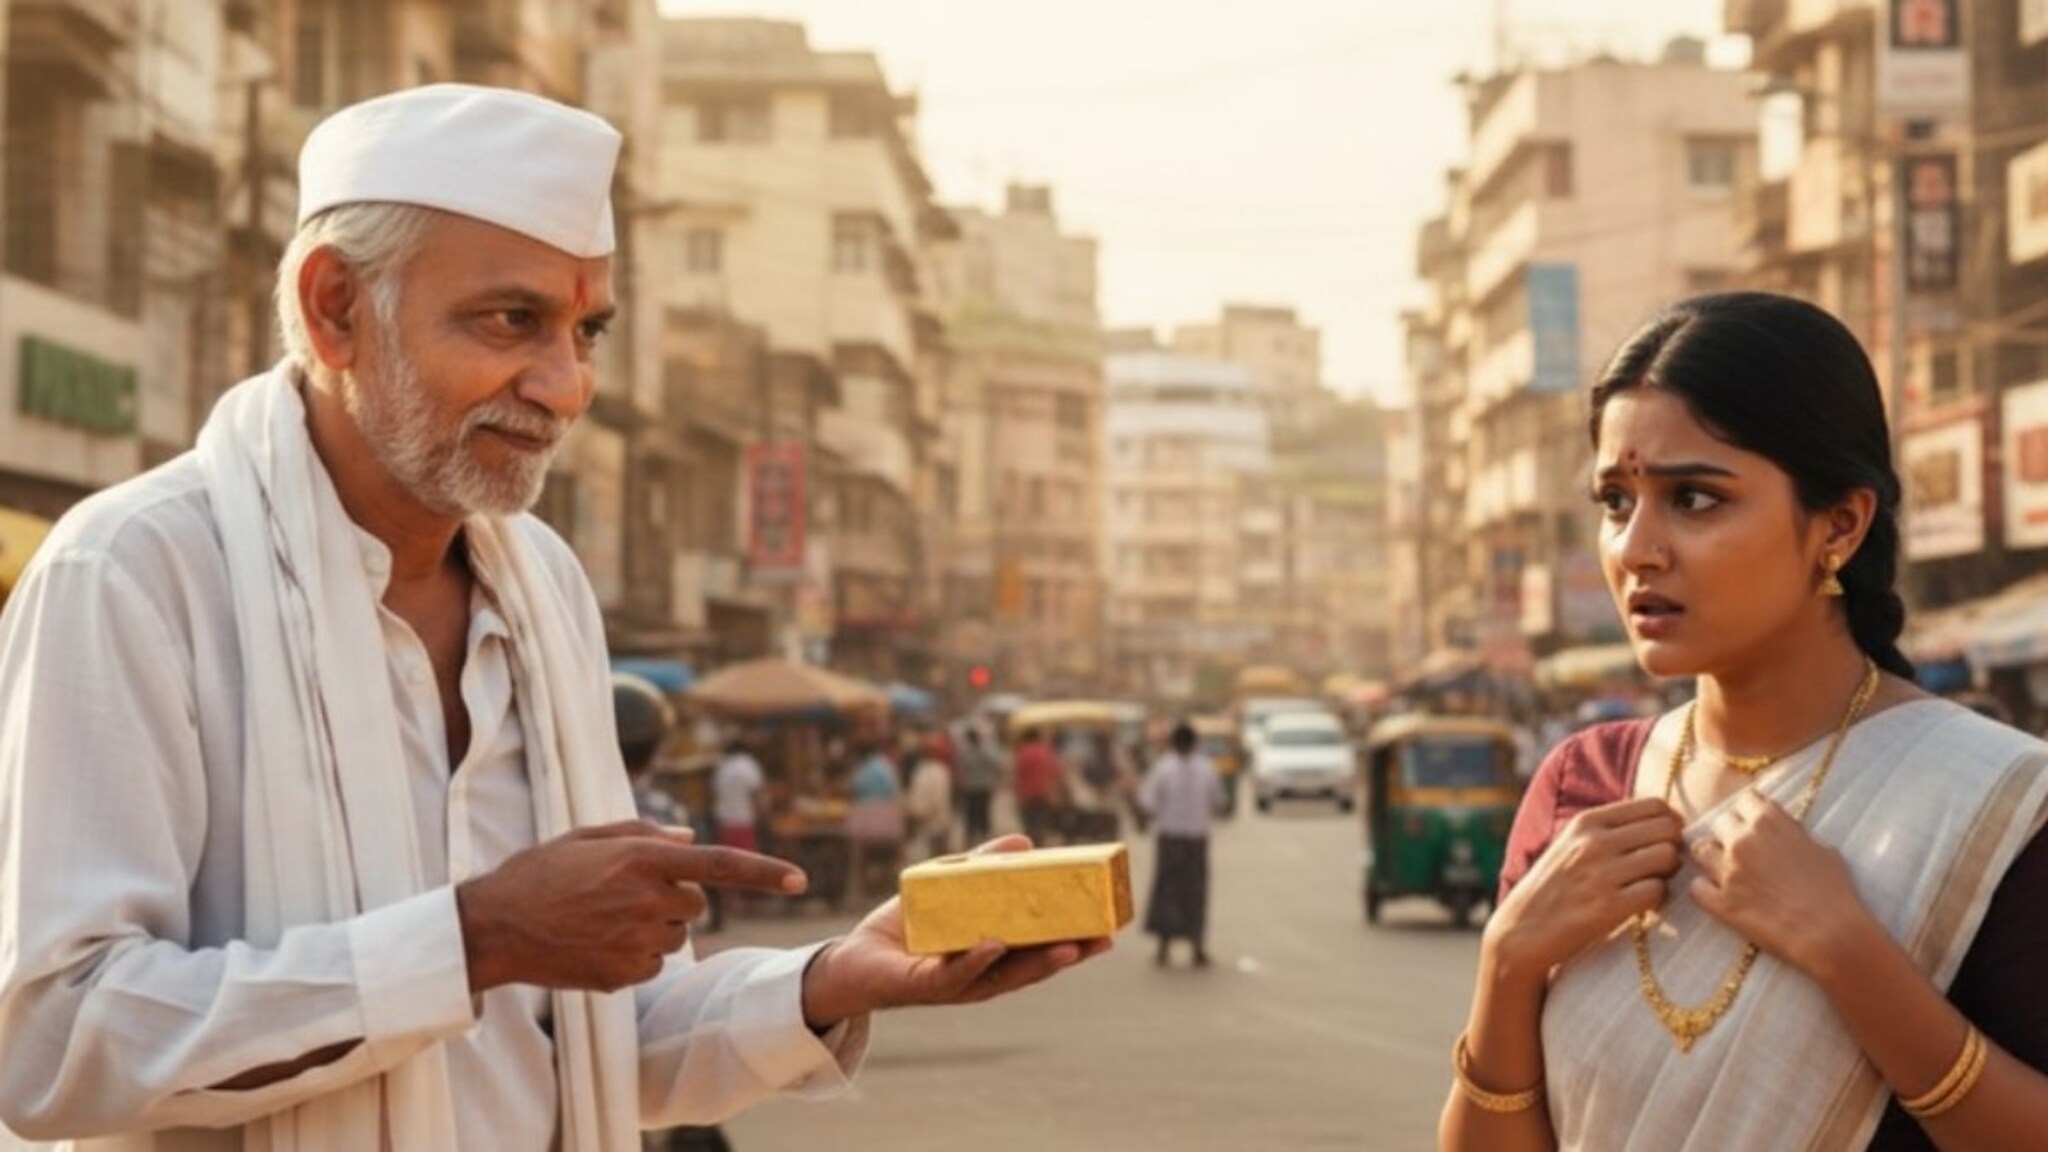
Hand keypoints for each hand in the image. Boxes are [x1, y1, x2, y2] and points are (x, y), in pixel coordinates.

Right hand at [457, 820, 806, 993]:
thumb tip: (690, 839)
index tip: (801, 880)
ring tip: (600, 919)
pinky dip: (633, 957)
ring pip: (675, 937)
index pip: (721, 864)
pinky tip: (595, 945)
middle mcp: (647, 900)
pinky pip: (653, 966)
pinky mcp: (624, 976)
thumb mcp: (588, 837)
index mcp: (642, 859)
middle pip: (695, 904)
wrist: (493, 927)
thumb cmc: (540, 873)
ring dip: (653, 928)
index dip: (764, 871)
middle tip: (623, 894)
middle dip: (673, 898)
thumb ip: (645, 834)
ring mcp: (636, 942)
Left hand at [799, 834, 1112, 1028]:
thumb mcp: (949, 885)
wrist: (856, 957)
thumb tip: (1024, 842)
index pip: (1041, 952)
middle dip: (1069, 956)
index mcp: (994, 956)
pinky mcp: (924, 986)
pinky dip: (975, 960)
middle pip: (1033, 969)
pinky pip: (953, 974)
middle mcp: (981, 976)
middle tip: (1102, 940)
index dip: (1075, 943)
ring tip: (1067, 948)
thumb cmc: (908, 926)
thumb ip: (983, 865)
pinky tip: (994, 945)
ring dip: (1035, 964)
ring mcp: (956, 984)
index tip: (1108, 930)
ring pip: (1002, 976)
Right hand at [1485, 797, 1683, 977]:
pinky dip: (1657, 898)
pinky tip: (1641, 904)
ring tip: (1650, 883)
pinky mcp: (1608, 907)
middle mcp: (1594, 842)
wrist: (1522, 928)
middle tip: (1661, 866)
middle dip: (1673, 847)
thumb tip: (1665, 820)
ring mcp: (1601, 874)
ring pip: (1667, 857)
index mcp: (1587, 821)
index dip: (1670, 824)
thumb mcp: (1572, 843)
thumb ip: (1610, 829)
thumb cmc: (1555, 886)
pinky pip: (1658, 891)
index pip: (1655, 806)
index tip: (1663, 842)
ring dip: (1667, 873)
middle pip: (1668, 829)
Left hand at [1688, 790, 1873, 977]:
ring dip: (1711, 858)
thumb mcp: (1822, 849)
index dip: (1751, 814)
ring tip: (1727, 872)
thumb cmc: (1835, 892)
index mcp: (1769, 821)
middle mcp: (1742, 840)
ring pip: (1699, 850)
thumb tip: (1784, 832)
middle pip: (1719, 823)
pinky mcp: (1720, 901)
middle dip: (1729, 835)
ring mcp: (1727, 870)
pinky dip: (1705, 890)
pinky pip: (1696, 887)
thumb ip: (1794, 834)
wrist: (1833, 934)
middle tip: (1744, 852)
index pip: (1745, 801)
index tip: (1756, 826)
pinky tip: (1720, 896)